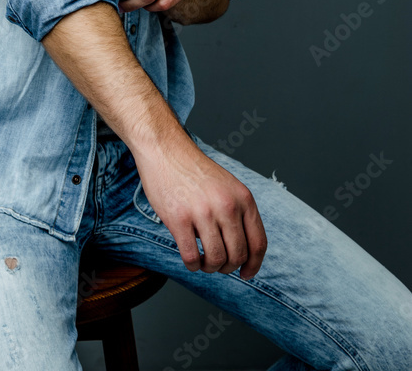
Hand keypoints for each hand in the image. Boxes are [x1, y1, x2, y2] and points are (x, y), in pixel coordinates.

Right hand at [134, 131, 267, 279]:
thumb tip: (244, 252)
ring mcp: (202, 212)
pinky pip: (191, 257)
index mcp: (243, 198)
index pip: (258, 243)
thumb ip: (238, 213)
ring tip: (203, 261)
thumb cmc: (195, 171)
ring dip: (210, 268)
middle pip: (237, 255)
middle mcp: (226, 205)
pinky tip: (190, 259)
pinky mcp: (178, 219)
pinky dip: (192, 265)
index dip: (254, 265)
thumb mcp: (228, 186)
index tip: (246, 274)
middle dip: (228, 267)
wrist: (166, 150)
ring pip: (215, 260)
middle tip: (217, 264)